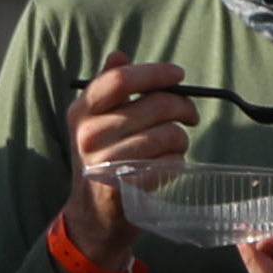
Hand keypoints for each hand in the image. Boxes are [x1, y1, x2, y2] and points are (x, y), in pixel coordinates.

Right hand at [61, 54, 197, 265]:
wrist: (93, 216)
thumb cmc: (102, 162)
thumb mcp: (95, 123)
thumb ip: (108, 89)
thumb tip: (119, 55)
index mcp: (82, 112)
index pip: (120, 79)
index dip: (155, 73)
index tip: (178, 75)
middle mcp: (89, 135)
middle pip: (155, 105)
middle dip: (184, 108)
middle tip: (190, 115)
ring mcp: (105, 162)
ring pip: (168, 134)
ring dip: (181, 138)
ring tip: (176, 145)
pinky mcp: (125, 187)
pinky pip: (170, 162)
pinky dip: (177, 162)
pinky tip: (167, 166)